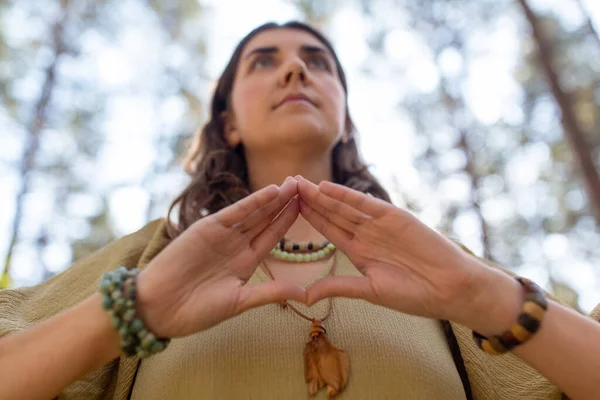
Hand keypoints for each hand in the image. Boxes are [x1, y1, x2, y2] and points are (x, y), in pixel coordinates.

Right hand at [136, 177, 306, 337]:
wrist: (158, 309)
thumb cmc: (196, 311)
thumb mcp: (240, 302)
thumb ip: (271, 293)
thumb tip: (306, 295)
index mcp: (246, 262)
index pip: (273, 236)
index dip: (291, 221)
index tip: (312, 208)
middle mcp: (236, 244)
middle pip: (267, 219)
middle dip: (287, 203)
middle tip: (309, 185)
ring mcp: (222, 234)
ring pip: (255, 212)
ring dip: (275, 198)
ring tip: (296, 183)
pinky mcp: (207, 227)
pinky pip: (235, 213)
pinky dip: (253, 202)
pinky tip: (272, 191)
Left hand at [296, 176, 520, 331]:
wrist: (451, 288)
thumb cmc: (414, 295)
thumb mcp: (370, 291)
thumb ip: (338, 287)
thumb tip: (304, 297)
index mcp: (359, 252)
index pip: (327, 230)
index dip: (307, 218)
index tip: (284, 208)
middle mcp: (366, 234)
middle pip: (331, 213)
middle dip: (308, 200)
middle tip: (284, 185)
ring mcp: (380, 224)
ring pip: (344, 206)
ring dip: (321, 194)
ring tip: (298, 182)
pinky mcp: (395, 217)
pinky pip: (366, 205)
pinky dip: (347, 196)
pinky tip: (326, 188)